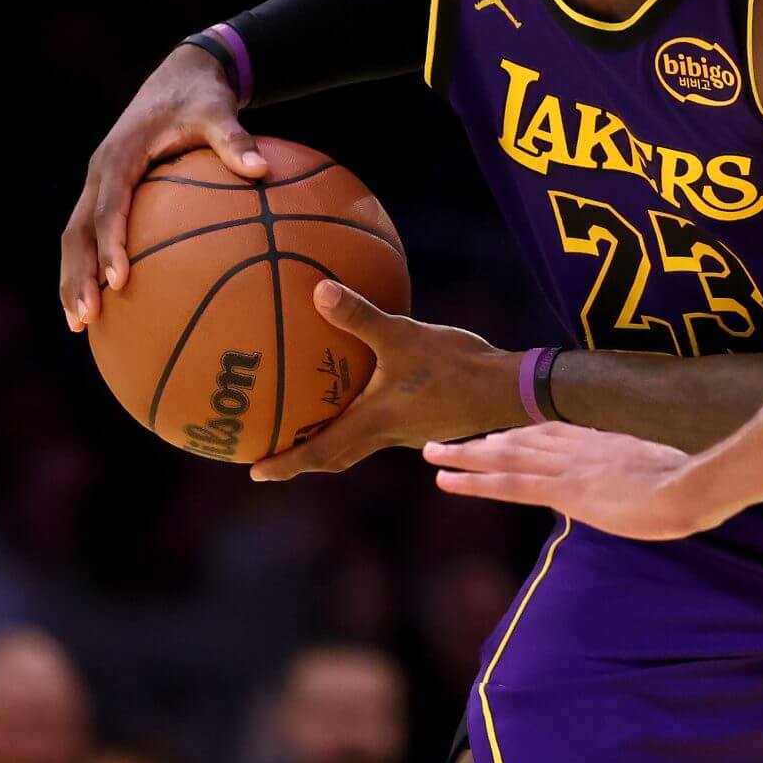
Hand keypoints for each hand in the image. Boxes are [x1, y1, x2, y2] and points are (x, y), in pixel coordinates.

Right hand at [61, 44, 264, 331]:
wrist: (181, 76)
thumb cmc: (202, 96)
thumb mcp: (219, 110)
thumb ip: (236, 139)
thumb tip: (261, 170)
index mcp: (120, 155)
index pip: (110, 205)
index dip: (110, 243)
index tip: (119, 279)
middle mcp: (101, 173)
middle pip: (77, 232)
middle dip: (77, 276)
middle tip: (85, 319)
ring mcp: (100, 185)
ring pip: (76, 238)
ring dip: (74, 279)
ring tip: (81, 324)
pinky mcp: (108, 193)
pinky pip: (94, 234)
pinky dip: (92, 267)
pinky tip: (108, 303)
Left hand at [251, 281, 513, 480]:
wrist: (509, 389)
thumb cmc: (456, 367)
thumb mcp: (403, 335)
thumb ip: (359, 316)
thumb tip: (317, 291)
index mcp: (372, 423)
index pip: (318, 453)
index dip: (284, 464)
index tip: (254, 471)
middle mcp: (386, 435)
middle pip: (335, 458)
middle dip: (303, 461)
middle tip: (275, 459)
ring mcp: (408, 431)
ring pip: (360, 445)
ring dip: (333, 443)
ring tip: (312, 428)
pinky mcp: (426, 420)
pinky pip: (384, 427)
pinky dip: (364, 421)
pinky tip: (370, 393)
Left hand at [424, 422, 733, 539]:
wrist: (697, 485)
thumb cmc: (697, 485)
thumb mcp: (671, 474)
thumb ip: (652, 475)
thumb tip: (655, 481)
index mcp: (608, 443)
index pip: (556, 434)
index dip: (523, 435)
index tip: (500, 435)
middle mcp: (582, 448)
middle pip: (524, 440)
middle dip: (485, 440)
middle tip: (448, 439)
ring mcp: (571, 467)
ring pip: (507, 456)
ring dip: (466, 454)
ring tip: (432, 453)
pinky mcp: (565, 490)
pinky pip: (509, 484)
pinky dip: (473, 481)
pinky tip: (445, 480)